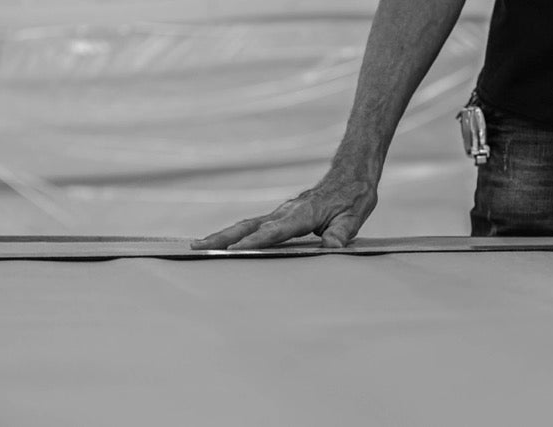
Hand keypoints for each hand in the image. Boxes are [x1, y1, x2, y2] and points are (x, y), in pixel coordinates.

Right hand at [190, 173, 377, 249]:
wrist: (350, 172)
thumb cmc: (354, 195)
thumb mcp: (355, 215)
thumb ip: (342, 233)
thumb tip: (331, 248)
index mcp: (303, 214)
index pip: (274, 231)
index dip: (255, 242)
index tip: (235, 252)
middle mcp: (286, 211)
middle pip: (248, 226)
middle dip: (223, 238)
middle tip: (197, 247)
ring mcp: (280, 212)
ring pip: (246, 224)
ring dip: (222, 236)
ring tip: (198, 246)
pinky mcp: (280, 214)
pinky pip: (253, 224)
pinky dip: (235, 233)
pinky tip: (223, 242)